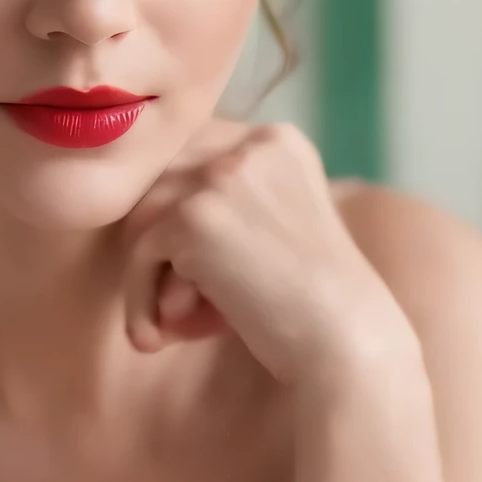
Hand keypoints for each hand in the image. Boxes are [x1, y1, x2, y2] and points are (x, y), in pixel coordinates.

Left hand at [122, 123, 421, 394]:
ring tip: (171, 324)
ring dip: (147, 276)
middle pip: (161, 180)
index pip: (192, 155)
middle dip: (158, 244)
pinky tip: (157, 336)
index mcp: (277, 141)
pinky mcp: (194, 215)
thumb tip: (139, 224)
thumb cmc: (311, 302)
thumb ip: (224, 207)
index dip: (176, 213)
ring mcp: (221, 175)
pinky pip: (139, 253)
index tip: (181, 268)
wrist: (343, 340)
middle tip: (176, 304)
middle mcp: (250, 144)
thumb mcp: (273, 229)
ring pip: (143, 217)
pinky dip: (140, 298)